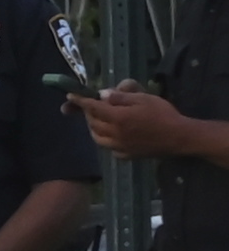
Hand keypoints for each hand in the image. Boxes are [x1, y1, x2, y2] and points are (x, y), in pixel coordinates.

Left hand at [86, 84, 205, 160]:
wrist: (181, 137)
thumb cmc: (163, 114)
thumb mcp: (142, 98)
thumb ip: (120, 97)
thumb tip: (101, 94)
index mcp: (117, 118)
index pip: (92, 107)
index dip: (80, 101)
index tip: (70, 96)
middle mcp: (115, 134)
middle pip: (93, 123)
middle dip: (89, 113)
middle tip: (93, 106)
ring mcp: (121, 147)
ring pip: (98, 138)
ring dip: (94, 128)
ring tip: (99, 120)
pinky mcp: (129, 156)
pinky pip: (110, 149)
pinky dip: (106, 141)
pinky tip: (112, 136)